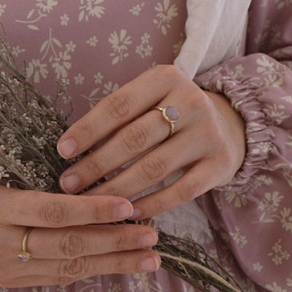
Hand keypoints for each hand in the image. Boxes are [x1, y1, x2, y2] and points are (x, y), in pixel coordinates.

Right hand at [0, 156, 160, 287]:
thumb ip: (22, 175)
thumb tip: (80, 174)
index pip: (51, 213)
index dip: (92, 211)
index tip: (128, 206)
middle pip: (66, 247)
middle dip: (114, 243)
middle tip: (152, 236)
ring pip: (65, 268)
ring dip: (111, 264)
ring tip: (148, 258)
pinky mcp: (2, 282)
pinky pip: (51, 277)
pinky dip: (86, 270)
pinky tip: (114, 265)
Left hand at [57, 65, 245, 219]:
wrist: (229, 125)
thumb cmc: (170, 114)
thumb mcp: (148, 100)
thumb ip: (117, 117)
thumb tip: (70, 149)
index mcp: (165, 78)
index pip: (118, 105)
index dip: (88, 130)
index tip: (62, 151)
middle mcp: (190, 102)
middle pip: (133, 138)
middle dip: (96, 164)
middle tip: (68, 184)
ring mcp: (208, 134)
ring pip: (153, 167)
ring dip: (116, 188)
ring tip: (90, 202)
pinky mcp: (220, 164)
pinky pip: (179, 191)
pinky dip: (150, 204)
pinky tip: (127, 213)